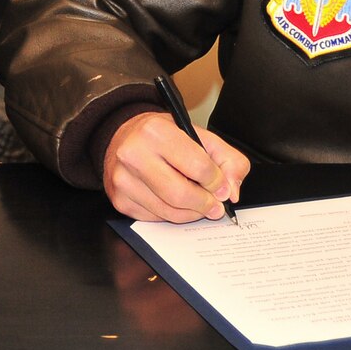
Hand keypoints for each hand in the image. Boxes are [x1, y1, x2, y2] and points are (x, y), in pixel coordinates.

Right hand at [103, 111, 249, 223]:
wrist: (125, 138)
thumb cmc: (164, 137)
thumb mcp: (200, 135)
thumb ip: (227, 159)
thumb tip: (231, 192)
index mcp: (156, 131)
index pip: (197, 166)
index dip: (217, 182)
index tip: (222, 187)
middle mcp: (134, 154)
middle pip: (180, 194)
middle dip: (204, 204)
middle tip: (215, 205)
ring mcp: (123, 179)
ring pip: (168, 211)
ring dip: (191, 213)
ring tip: (198, 204)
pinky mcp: (119, 199)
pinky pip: (155, 218)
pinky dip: (171, 214)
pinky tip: (175, 202)